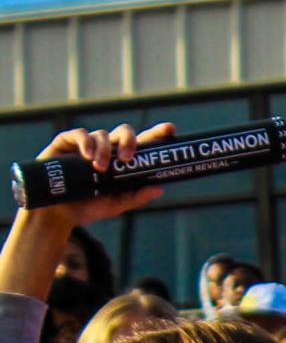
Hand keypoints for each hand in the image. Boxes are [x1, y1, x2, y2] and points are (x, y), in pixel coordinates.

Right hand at [27, 122, 173, 228]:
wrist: (58, 213)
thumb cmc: (88, 206)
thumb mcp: (115, 205)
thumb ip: (135, 197)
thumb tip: (159, 189)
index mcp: (122, 161)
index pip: (142, 143)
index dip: (156, 134)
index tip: (170, 129)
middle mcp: (107, 149)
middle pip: (124, 132)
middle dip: (130, 140)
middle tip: (129, 158)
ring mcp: (88, 144)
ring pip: (103, 134)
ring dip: (105, 149)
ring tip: (100, 168)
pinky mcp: (67, 143)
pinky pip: (80, 134)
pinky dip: (86, 142)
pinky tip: (88, 155)